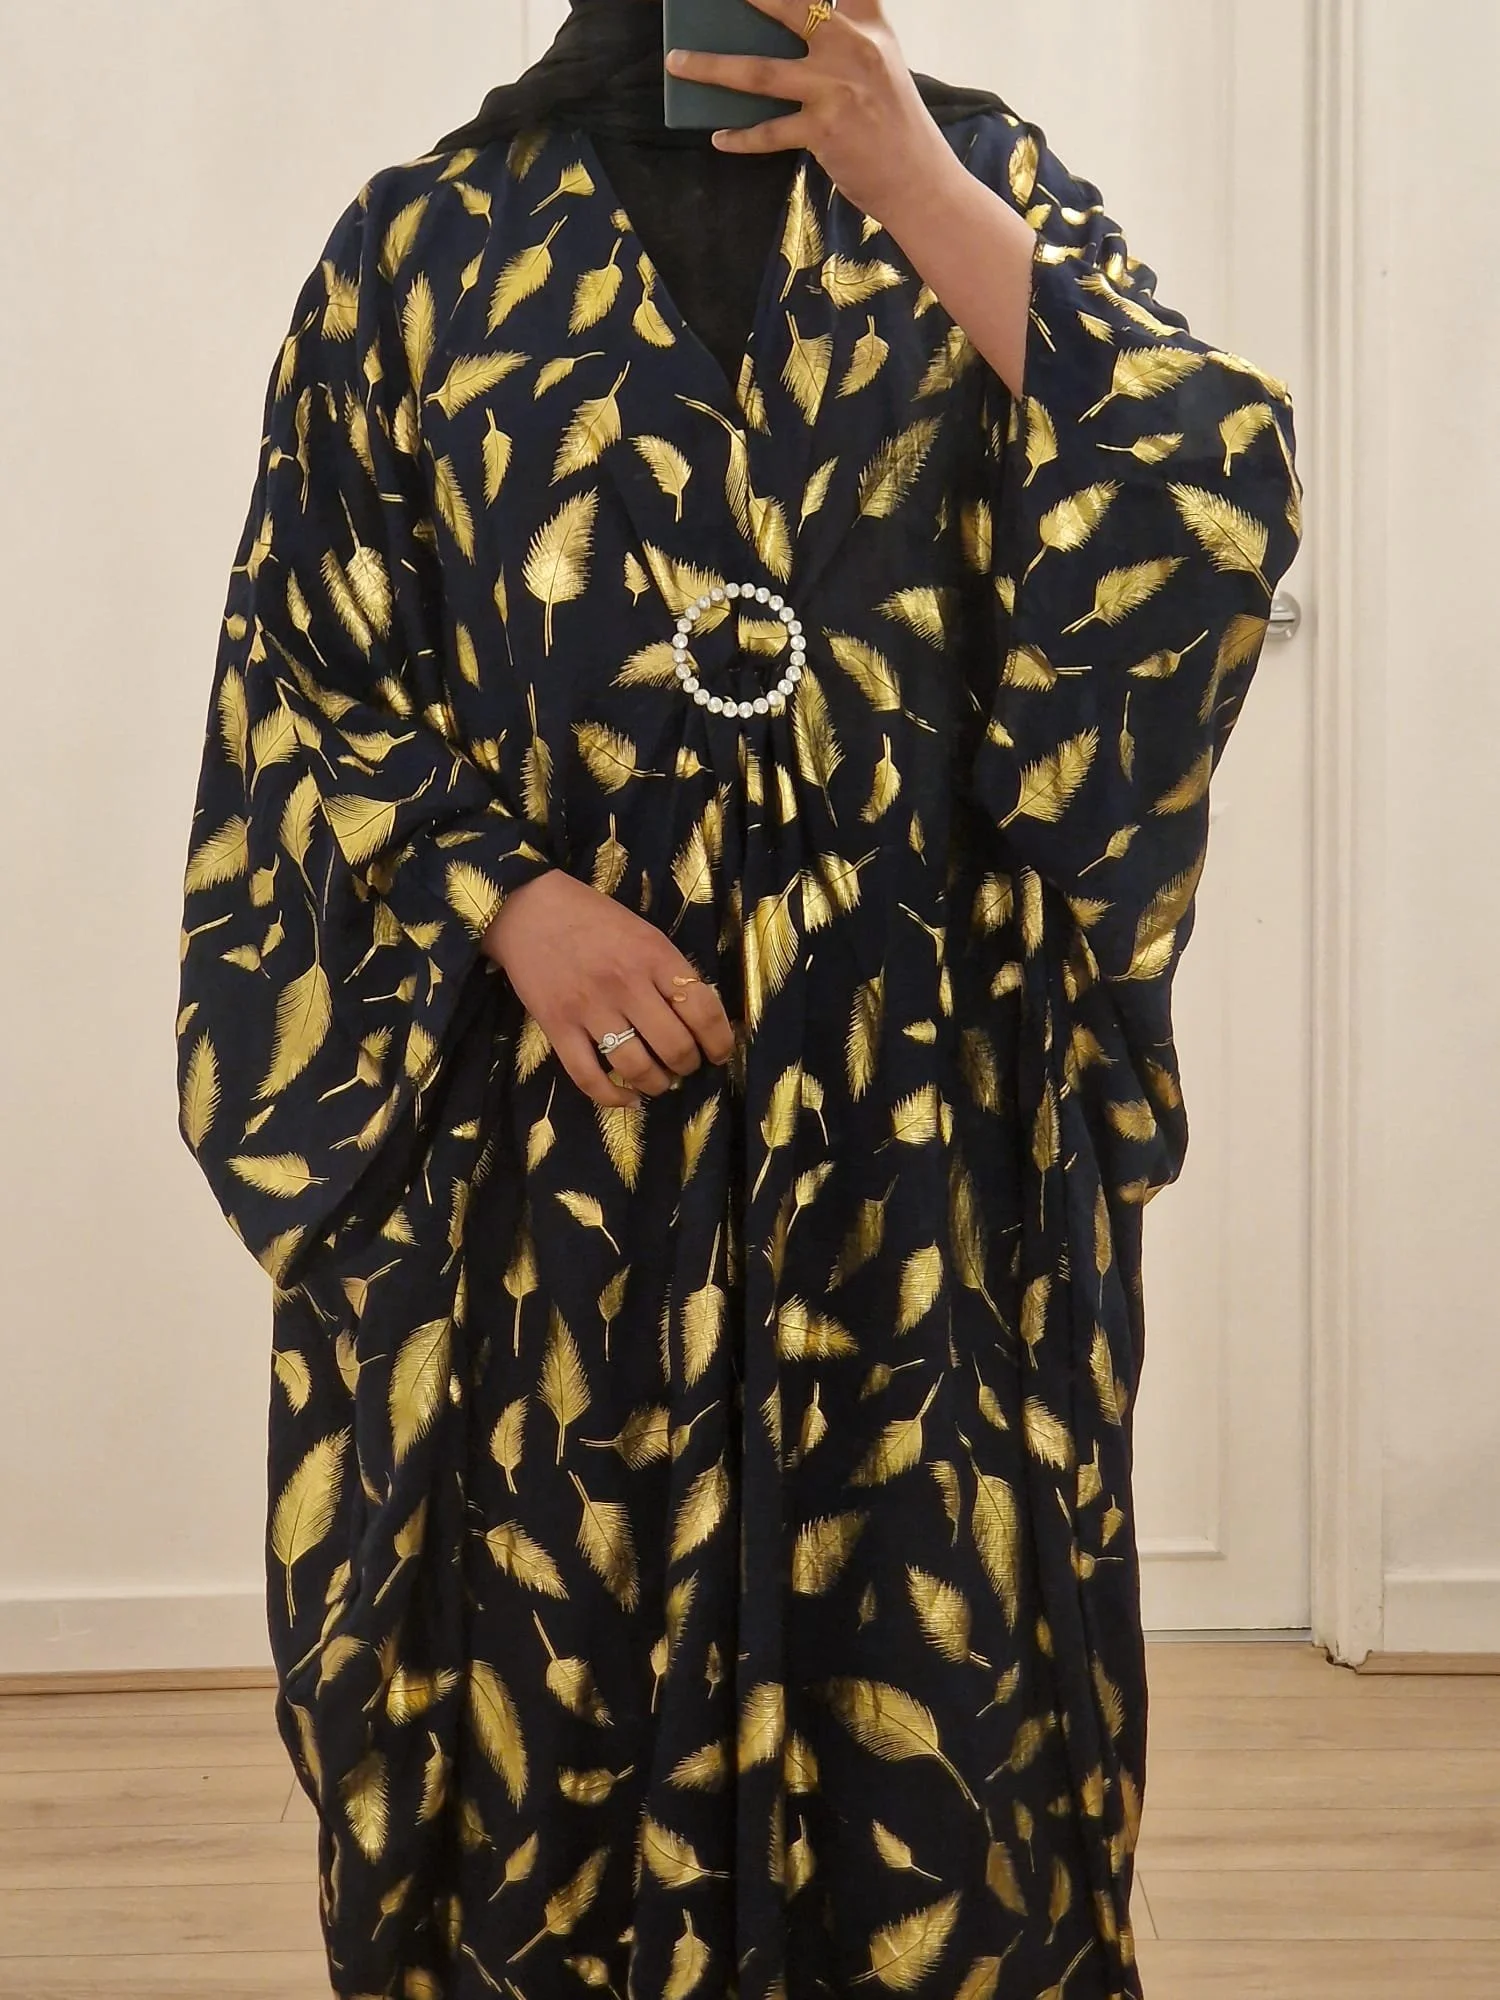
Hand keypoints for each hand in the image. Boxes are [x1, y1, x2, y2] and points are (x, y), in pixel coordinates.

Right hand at [482, 870, 736, 1108]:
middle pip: (675, 1046)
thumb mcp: (643, 932)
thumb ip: (669, 970)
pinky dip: (613, 1098)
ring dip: (657, 1084)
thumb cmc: (592, 917)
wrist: (528, 908)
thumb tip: (697, 1018)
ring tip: (659, 1081)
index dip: (720, 1042)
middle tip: (685, 1066)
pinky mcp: (557, 1027)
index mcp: (655, 955)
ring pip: (637, 1067)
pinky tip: (627, 1099)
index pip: (703, 1010)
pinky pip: (589, 1077)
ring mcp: (590, 1008)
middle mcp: (627, 984)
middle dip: (688, 1065)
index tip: (718, 1054)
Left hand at [668, 0, 1036, 398]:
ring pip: (759, 72)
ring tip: (677, 62)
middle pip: (790, 8)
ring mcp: (835, 88)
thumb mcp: (880, 65)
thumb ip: (841, 41)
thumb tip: (777, 42)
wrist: (919, 179)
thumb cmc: (894, 124)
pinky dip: (741, 137)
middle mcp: (852, 48)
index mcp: (869, 25)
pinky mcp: (823, 130)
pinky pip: (769, 132)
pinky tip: (719, 137)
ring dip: (711, 66)